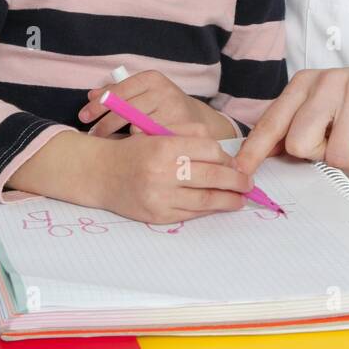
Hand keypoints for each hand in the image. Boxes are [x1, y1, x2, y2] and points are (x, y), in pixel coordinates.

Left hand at [78, 70, 231, 138]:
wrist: (197, 120)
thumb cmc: (162, 106)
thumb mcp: (143, 93)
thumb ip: (118, 92)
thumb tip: (91, 95)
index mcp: (151, 78)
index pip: (118, 90)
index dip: (99, 104)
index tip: (83, 116)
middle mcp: (163, 91)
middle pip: (125, 109)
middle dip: (105, 124)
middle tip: (93, 135)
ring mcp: (173, 110)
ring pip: (136, 126)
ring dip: (119, 136)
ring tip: (107, 144)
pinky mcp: (180, 129)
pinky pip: (150, 140)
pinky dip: (137, 145)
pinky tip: (128, 150)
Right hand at [100, 128, 253, 223]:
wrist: (99, 173)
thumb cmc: (133, 151)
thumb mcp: (157, 133)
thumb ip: (189, 136)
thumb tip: (224, 154)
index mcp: (164, 146)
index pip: (210, 150)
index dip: (227, 158)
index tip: (234, 163)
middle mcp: (162, 171)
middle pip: (213, 176)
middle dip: (236, 181)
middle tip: (248, 183)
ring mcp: (160, 196)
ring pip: (206, 199)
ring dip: (229, 200)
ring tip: (241, 198)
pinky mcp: (158, 215)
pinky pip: (192, 213)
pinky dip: (209, 210)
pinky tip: (218, 206)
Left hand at [233, 63, 348, 176]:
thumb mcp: (327, 103)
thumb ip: (298, 122)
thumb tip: (264, 153)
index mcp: (307, 82)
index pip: (273, 121)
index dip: (255, 150)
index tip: (240, 171)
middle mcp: (328, 82)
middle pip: (299, 145)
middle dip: (320, 156)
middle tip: (342, 141)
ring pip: (336, 157)